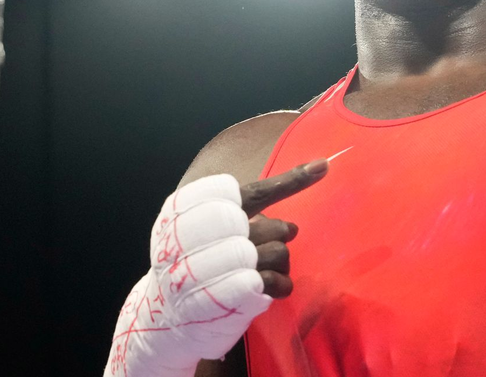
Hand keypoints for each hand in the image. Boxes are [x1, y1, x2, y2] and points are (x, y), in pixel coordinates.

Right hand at [105, 160, 326, 376]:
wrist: (163, 318)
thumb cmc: (195, 264)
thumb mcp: (207, 226)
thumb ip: (247, 209)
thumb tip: (300, 207)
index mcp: (183, 210)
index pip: (245, 191)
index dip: (288, 181)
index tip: (322, 166)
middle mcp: (189, 238)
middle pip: (268, 224)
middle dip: (278, 233)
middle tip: (264, 246)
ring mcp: (204, 271)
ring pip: (276, 251)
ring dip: (280, 263)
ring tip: (262, 272)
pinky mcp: (220, 300)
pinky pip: (271, 281)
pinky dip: (279, 284)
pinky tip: (271, 288)